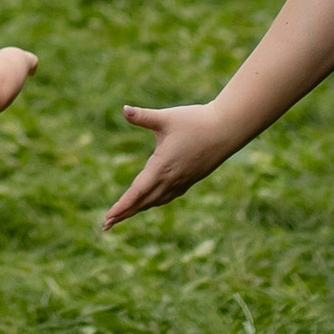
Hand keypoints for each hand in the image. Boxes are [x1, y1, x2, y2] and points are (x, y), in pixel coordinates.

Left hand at [103, 100, 233, 228]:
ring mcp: (182, 181)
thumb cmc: (196, 121)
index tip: (108, 218)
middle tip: (106, 225)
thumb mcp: (167, 118)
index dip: (121, 206)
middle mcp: (170, 179)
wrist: (227, 129)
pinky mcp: (190, 179)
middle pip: (143, 202)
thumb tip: (124, 109)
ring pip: (155, 200)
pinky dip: (154, 202)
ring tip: (124, 215)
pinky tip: (151, 200)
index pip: (136, 192)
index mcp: (161, 167)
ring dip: (138, 209)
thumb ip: (143, 116)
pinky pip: (168, 196)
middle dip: (124, 213)